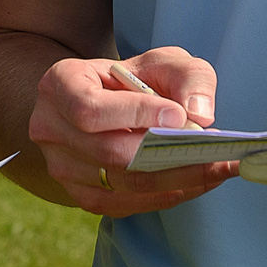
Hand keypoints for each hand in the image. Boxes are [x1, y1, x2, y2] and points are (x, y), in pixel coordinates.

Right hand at [28, 46, 234, 218]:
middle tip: (214, 152)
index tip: (179, 115)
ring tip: (217, 169)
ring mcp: (61, 168)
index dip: (135, 114)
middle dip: (166, 154)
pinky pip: (126, 204)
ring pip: (122, 183)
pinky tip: (197, 182)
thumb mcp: (162, 61)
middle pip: (108, 152)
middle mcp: (49, 128)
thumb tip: (200, 114)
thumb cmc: (133, 79)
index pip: (89, 108)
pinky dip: (166, 195)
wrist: (107, 102)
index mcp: (59, 85)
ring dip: (176, 179)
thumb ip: (187, 77)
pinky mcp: (82, 195)